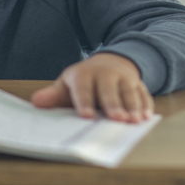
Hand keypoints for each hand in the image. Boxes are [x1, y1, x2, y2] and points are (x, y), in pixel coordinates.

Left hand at [30, 52, 152, 121]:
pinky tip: (147, 117)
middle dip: (114, 105)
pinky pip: (143, 93)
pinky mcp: (137, 83)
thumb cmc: (83, 81)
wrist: (109, 63)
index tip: (86, 117)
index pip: (83, 88)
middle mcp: (106, 73)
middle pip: (109, 90)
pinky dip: (146, 105)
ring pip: (129, 91)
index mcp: (84, 74)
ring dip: (133, 106)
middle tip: (118, 120)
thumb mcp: (67, 84)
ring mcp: (124, 77)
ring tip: (135, 121)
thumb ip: (53, 95)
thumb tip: (36, 101)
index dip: (84, 102)